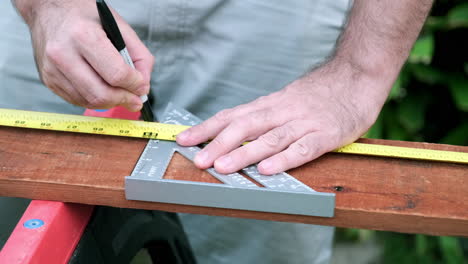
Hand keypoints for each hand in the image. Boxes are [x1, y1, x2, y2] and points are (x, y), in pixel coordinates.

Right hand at [23, 0, 153, 110]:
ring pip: (89, 101)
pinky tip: (103, 91)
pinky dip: (95, 100)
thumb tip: (143, 86)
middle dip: (125, 100)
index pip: (116, 74)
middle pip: (101, 93)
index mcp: (84, 36)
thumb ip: (139, 56)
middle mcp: (64, 54)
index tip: (142, 86)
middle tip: (135, 100)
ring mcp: (52, 69)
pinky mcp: (48, 80)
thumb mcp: (119, 26)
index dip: (135, 85)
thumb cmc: (85, 16)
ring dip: (111, 103)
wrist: (49, 10)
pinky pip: (77, 100)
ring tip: (122, 95)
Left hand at [177, 62, 390, 174]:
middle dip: (218, 144)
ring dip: (244, 153)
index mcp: (270, 105)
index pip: (232, 116)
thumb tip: (233, 133)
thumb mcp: (285, 99)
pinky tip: (268, 169)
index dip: (207, 128)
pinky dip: (284, 159)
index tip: (185, 139)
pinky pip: (303, 149)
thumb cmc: (319, 93)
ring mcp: (303, 123)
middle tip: (198, 159)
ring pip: (269, 139)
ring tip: (223, 166)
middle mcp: (282, 112)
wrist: (356, 76)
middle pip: (245, 127)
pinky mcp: (325, 135)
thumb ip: (263, 117)